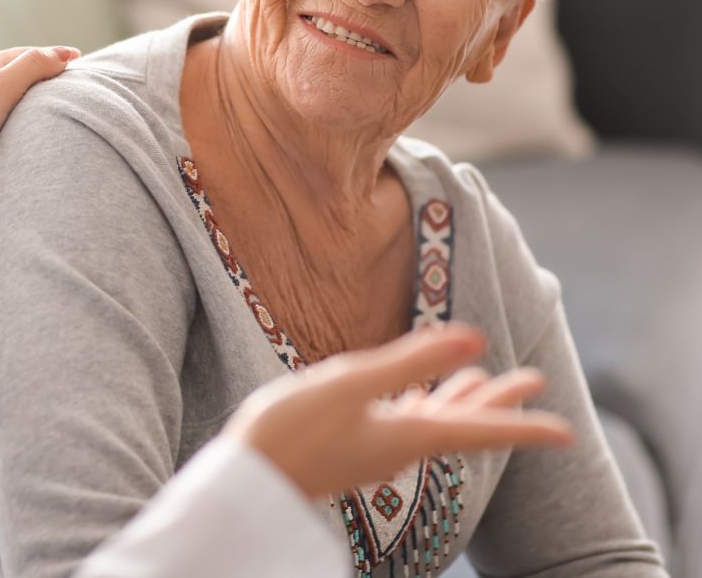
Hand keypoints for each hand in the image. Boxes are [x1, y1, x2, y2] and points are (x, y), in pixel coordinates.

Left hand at [0, 46, 78, 177]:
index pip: (22, 54)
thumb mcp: (1, 88)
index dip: (51, 54)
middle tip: (65, 76)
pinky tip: (17, 125)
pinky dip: (13, 111)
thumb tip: (60, 56)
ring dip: (25, 92)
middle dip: (38, 70)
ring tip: (46, 99)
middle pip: (10, 71)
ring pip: (1, 93)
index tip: (78, 58)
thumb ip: (31, 67)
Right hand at [224, 323, 572, 500]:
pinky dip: (424, 403)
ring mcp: (378, 447)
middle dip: (500, 401)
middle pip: (464, 422)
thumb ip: (411, 360)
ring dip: (464, 398)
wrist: (250, 477)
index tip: (566, 432)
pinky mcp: (355, 442)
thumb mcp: (352, 384)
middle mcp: (401, 445)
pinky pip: (406, 422)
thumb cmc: (294, 428)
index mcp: (408, 434)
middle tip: (534, 378)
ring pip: (436, 420)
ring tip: (483, 378)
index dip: (524, 426)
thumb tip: (474, 340)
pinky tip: (418, 396)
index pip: (479, 430)